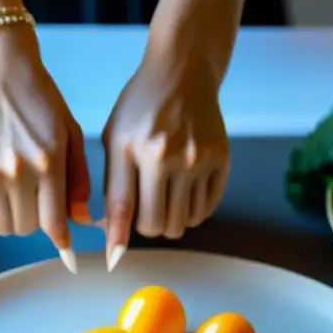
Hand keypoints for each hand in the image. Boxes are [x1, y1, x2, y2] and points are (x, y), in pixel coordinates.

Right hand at [0, 30, 90, 256]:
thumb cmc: (39, 101)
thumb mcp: (70, 134)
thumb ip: (78, 179)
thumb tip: (81, 222)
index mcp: (48, 163)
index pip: (55, 222)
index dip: (62, 243)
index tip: (67, 256)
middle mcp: (16, 172)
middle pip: (28, 228)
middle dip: (36, 219)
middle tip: (34, 196)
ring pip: (3, 226)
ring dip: (11, 217)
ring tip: (13, 190)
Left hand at [101, 45, 229, 268]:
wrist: (183, 73)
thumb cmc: (141, 106)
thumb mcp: (115, 139)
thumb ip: (112, 186)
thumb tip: (112, 235)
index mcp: (134, 148)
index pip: (123, 207)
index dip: (116, 239)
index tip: (112, 260)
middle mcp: (168, 155)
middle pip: (155, 224)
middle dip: (146, 227)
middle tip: (144, 212)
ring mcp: (198, 159)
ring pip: (182, 223)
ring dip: (170, 221)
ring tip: (164, 200)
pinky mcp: (221, 160)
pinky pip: (206, 210)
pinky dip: (192, 213)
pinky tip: (183, 194)